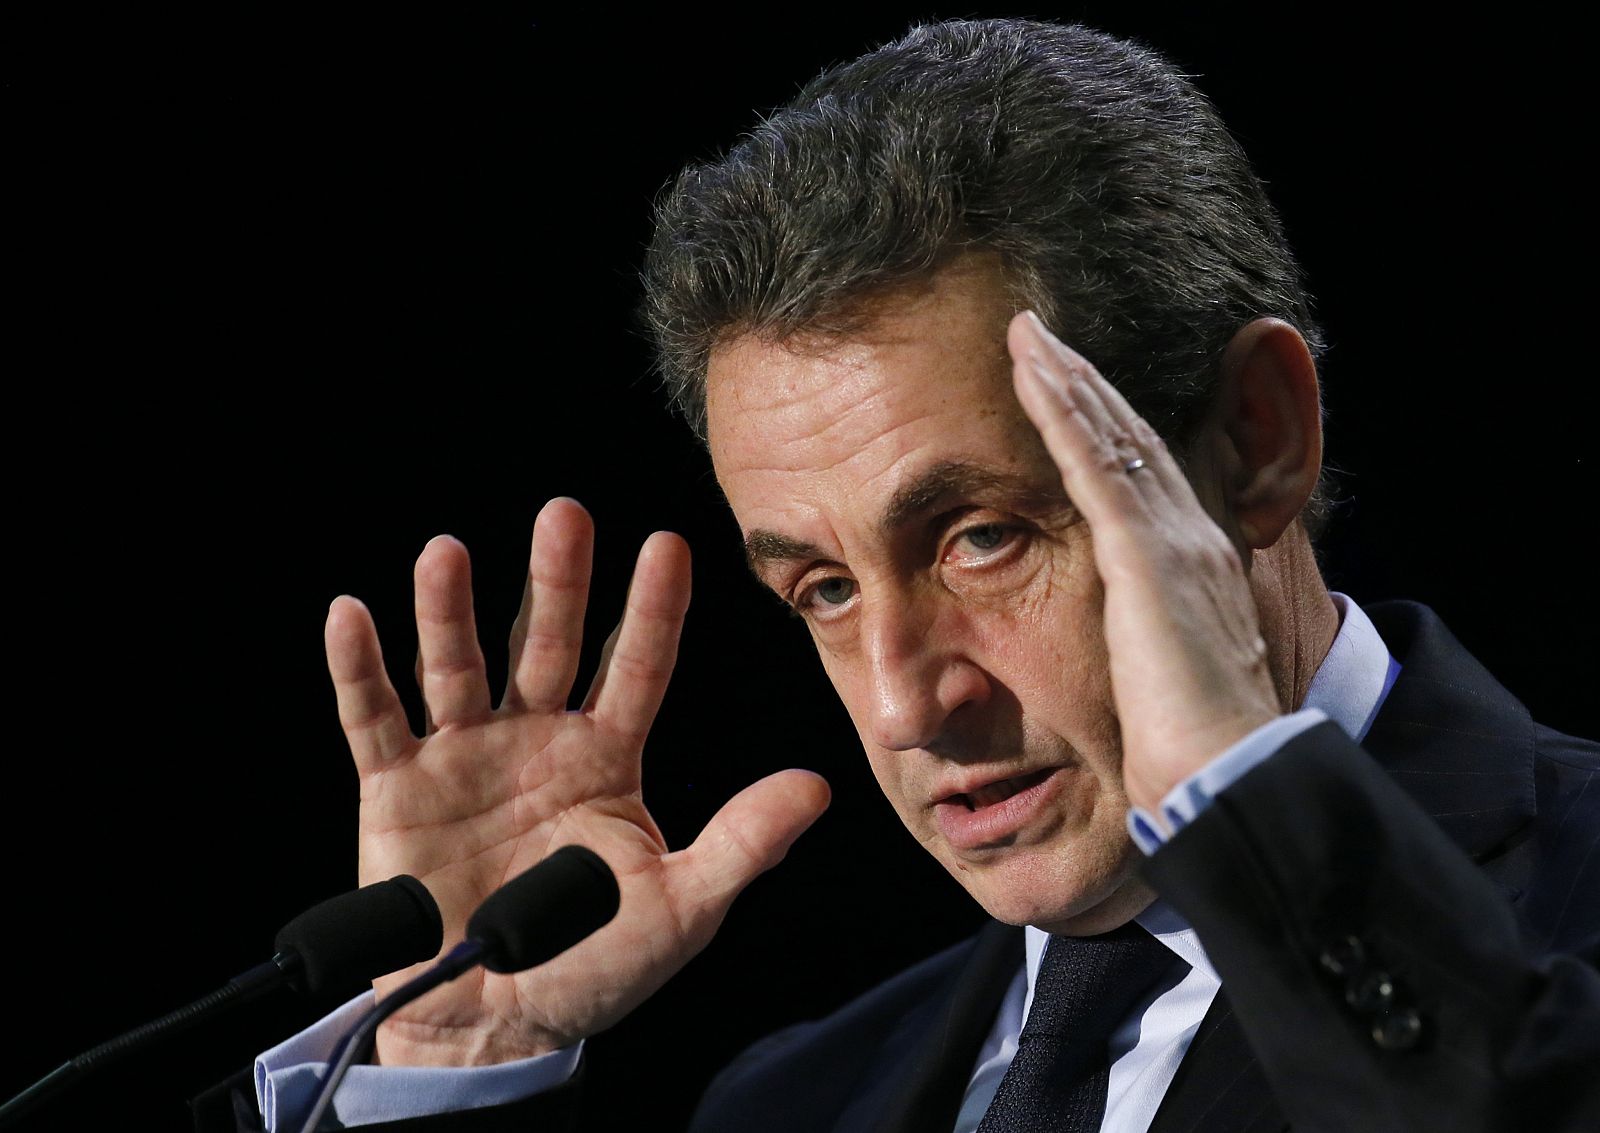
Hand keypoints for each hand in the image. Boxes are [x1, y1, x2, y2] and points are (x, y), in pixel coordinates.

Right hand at [324, 498, 830, 1065]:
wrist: (490, 1026)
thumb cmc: (591, 966)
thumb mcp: (679, 908)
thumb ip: (743, 844)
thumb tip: (818, 788)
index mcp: (607, 756)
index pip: (638, 667)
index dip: (654, 610)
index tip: (669, 544)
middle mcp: (536, 738)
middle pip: (549, 645)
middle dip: (557, 582)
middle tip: (565, 514)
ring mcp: (464, 757)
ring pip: (458, 667)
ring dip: (450, 612)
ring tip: (448, 554)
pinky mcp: (396, 789)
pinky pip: (375, 720)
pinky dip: (359, 671)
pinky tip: (351, 615)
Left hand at [1007, 312, 1280, 814]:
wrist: (1226, 774)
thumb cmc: (1189, 751)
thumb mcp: (1161, 681)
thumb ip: (1144, 646)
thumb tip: (1124, 654)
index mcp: (1194, 569)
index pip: (1143, 476)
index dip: (1107, 425)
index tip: (1069, 388)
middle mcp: (1190, 540)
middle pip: (1130, 439)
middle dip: (1086, 383)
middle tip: (1041, 336)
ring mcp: (1171, 541)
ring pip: (1112, 435)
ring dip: (1066, 378)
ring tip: (1026, 334)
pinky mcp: (1145, 554)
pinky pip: (1094, 462)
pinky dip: (1062, 411)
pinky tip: (1032, 370)